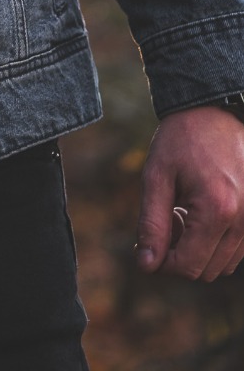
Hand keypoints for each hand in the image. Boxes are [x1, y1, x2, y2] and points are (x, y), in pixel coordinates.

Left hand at [135, 106, 243, 280]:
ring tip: (188, 210)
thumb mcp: (156, 176)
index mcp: (217, 210)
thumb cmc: (180, 140)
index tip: (152, 238)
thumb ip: (152, 224)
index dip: (163, 261)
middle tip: (171, 215)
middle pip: (207, 271)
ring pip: (223, 265)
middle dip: (181, 253)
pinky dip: (217, 243)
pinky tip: (204, 212)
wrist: (212, 111)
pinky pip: (237, 252)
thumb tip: (147, 266)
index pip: (188, 266)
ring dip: (200, 249)